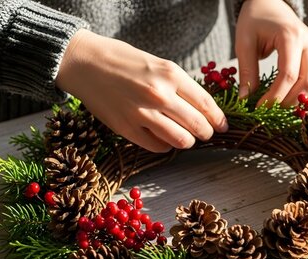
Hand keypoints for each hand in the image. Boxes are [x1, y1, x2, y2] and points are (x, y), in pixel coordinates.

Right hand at [55, 29, 227, 152]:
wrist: (84, 63)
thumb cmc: (124, 61)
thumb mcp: (159, 64)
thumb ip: (181, 86)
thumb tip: (204, 109)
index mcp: (171, 74)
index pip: (206, 104)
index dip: (218, 119)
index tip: (222, 125)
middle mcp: (159, 95)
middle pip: (198, 125)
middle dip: (206, 132)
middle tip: (205, 133)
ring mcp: (142, 114)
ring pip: (182, 140)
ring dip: (188, 141)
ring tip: (185, 136)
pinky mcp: (128, 129)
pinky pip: (159, 147)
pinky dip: (166, 145)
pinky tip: (163, 137)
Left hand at [235, 0, 307, 106]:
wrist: (269, 3)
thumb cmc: (254, 20)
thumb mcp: (245, 43)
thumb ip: (247, 71)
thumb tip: (245, 100)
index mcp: (291, 37)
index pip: (288, 76)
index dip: (275, 97)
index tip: (260, 108)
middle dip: (289, 101)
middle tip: (271, 109)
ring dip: (302, 100)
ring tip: (283, 107)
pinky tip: (298, 101)